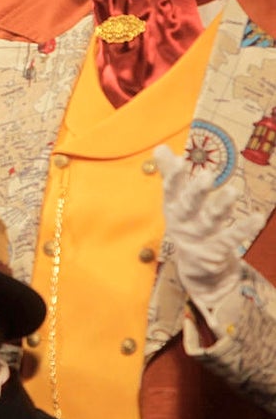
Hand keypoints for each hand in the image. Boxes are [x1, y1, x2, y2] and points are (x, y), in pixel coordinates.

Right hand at [155, 145, 264, 313]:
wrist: (197, 270)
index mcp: (172, 208)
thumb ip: (170, 175)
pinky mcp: (215, 253)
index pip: (170, 190)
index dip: (174, 176)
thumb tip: (160, 147)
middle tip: (207, 175)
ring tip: (233, 191)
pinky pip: (231, 239)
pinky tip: (258, 218)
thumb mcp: (177, 202)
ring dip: (221, 206)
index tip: (180, 160)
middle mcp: (182, 223)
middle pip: (188, 205)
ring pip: (210, 220)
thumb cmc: (188, 226)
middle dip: (196, 191)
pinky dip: (244, 229)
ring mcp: (198, 239)